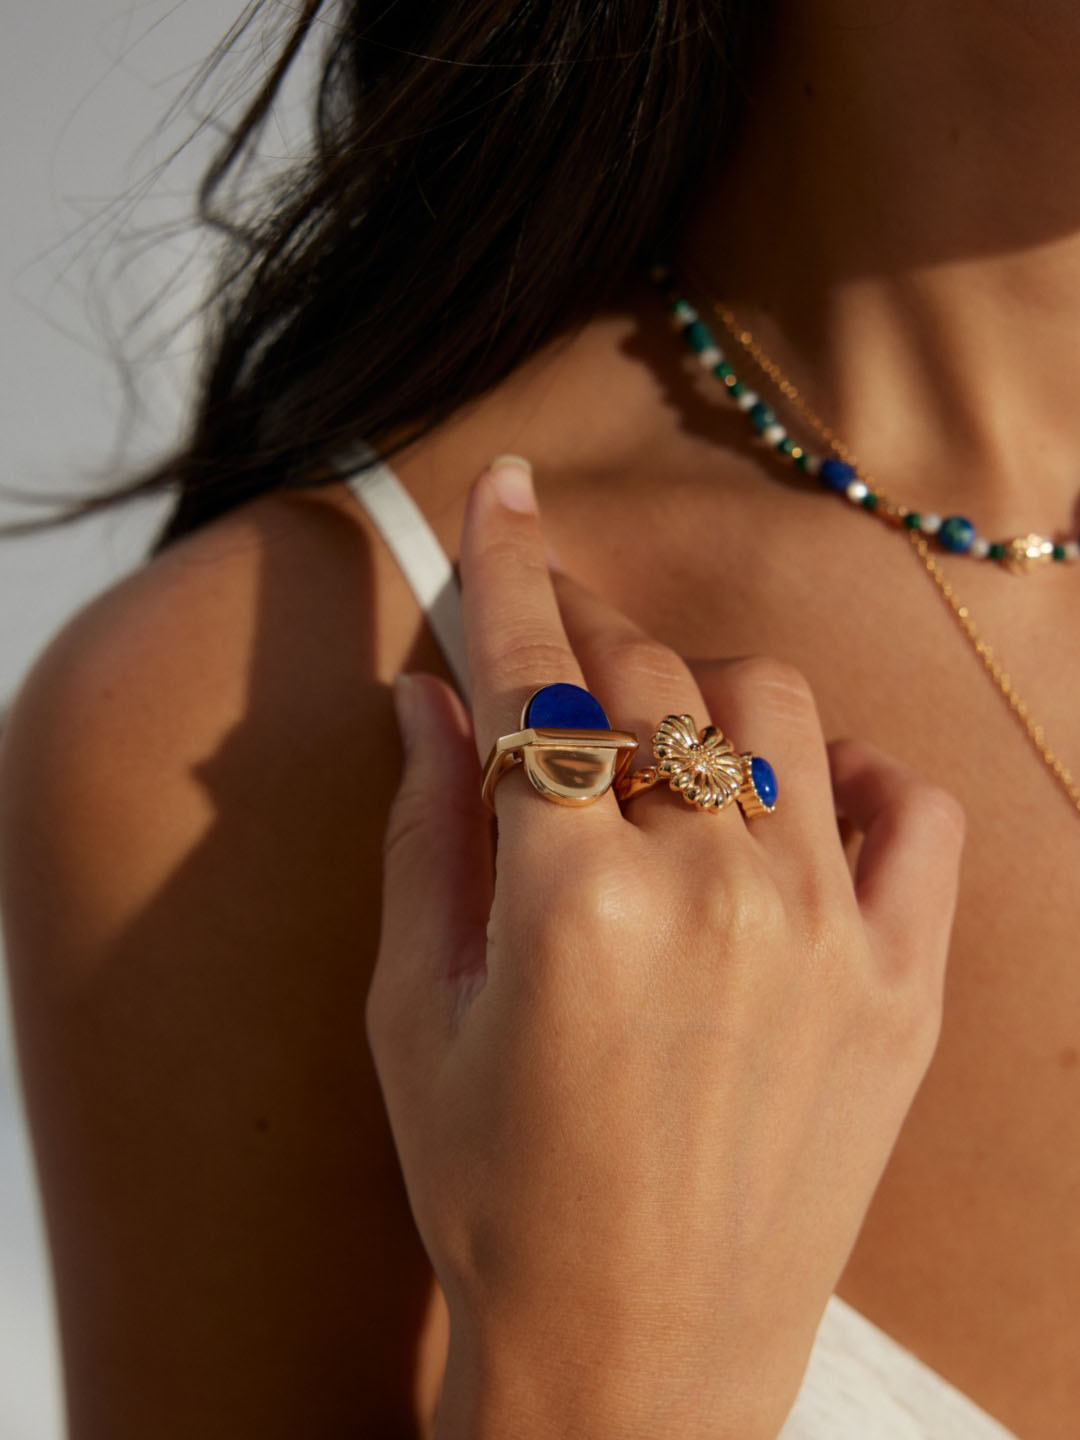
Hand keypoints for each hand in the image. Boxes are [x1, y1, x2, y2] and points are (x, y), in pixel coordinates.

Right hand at [366, 457, 964, 1439]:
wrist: (636, 1359)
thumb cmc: (494, 1193)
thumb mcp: (415, 1012)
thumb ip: (423, 833)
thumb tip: (428, 699)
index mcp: (570, 899)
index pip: (536, 676)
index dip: (511, 565)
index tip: (502, 488)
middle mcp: (711, 891)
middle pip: (649, 679)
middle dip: (587, 642)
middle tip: (556, 660)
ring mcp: (825, 933)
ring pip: (776, 710)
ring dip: (701, 698)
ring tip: (660, 753)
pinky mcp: (901, 986)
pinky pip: (909, 810)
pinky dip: (850, 775)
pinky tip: (796, 803)